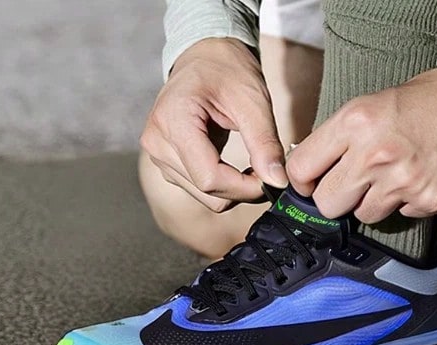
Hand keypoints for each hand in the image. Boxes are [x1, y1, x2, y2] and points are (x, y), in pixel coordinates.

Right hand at [140, 38, 287, 211]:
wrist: (204, 56)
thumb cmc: (227, 69)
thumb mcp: (253, 100)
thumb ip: (265, 143)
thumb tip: (277, 182)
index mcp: (173, 121)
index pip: (210, 178)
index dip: (245, 188)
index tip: (273, 180)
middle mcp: (158, 143)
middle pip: (207, 191)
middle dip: (243, 190)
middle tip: (268, 172)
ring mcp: (159, 156)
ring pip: (205, 196)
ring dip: (234, 188)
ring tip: (252, 164)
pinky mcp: (166, 164)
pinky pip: (199, 189)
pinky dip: (223, 185)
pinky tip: (234, 166)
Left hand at [287, 68, 436, 222]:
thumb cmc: (428, 100)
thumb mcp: (372, 104)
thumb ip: (339, 138)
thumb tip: (312, 168)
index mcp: (354, 123)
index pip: (301, 169)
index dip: (303, 181)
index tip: (311, 183)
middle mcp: (373, 154)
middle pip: (327, 204)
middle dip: (335, 198)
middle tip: (350, 185)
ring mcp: (401, 181)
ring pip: (362, 215)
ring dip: (371, 202)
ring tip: (391, 176)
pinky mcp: (425, 200)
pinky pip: (399, 214)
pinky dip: (404, 202)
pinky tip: (416, 179)